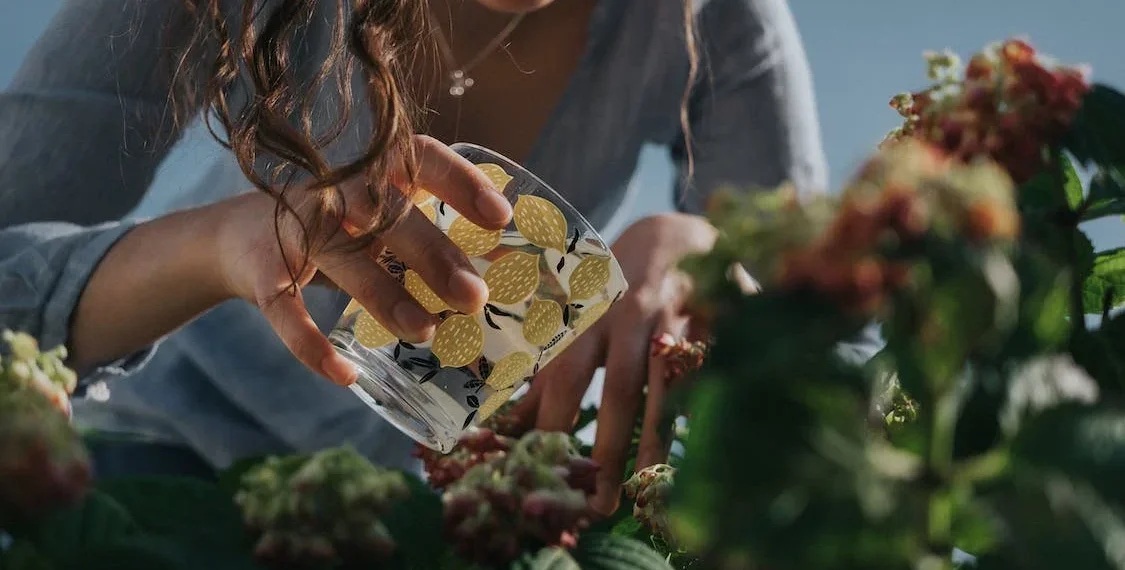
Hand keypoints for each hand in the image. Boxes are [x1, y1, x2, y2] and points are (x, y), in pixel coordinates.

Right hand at [213, 135, 512, 384]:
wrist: (234, 238)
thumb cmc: (337, 231)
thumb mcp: (380, 223)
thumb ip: (431, 240)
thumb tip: (506, 284)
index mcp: (372, 174)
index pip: (420, 160)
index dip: (462, 183)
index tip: (501, 217)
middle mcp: (334, 193)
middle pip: (388, 216)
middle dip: (434, 256)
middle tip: (475, 297)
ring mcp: (295, 231)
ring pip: (345, 262)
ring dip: (386, 298)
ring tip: (425, 333)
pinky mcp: (262, 273)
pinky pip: (286, 312)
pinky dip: (312, 346)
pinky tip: (345, 375)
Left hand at [514, 212, 716, 513]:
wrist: (680, 233)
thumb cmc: (616, 287)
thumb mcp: (576, 318)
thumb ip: (546, 370)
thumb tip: (502, 424)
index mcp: (586, 314)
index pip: (565, 374)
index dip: (551, 422)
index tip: (539, 471)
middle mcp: (632, 315)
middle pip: (619, 386)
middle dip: (607, 446)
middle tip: (597, 505)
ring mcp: (681, 317)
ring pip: (671, 384)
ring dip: (657, 438)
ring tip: (646, 489)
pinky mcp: (723, 321)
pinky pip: (715, 371)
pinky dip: (706, 408)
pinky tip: (702, 450)